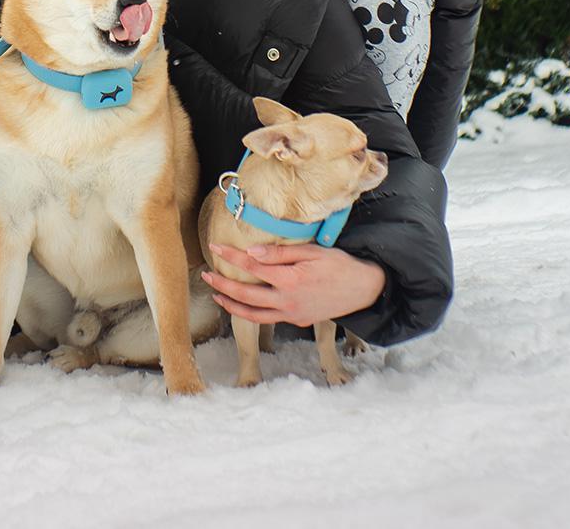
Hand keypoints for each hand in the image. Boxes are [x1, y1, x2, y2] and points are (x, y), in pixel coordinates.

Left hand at [201, 242, 385, 326]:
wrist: (364, 289)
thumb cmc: (339, 265)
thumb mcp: (313, 251)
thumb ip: (280, 253)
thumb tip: (252, 251)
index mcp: (290, 280)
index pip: (252, 266)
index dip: (231, 257)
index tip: (215, 248)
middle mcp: (287, 301)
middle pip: (246, 295)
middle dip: (222, 286)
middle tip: (206, 276)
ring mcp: (291, 314)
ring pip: (253, 315)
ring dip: (232, 306)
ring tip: (216, 296)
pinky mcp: (296, 321)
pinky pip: (267, 319)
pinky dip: (250, 314)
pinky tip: (242, 306)